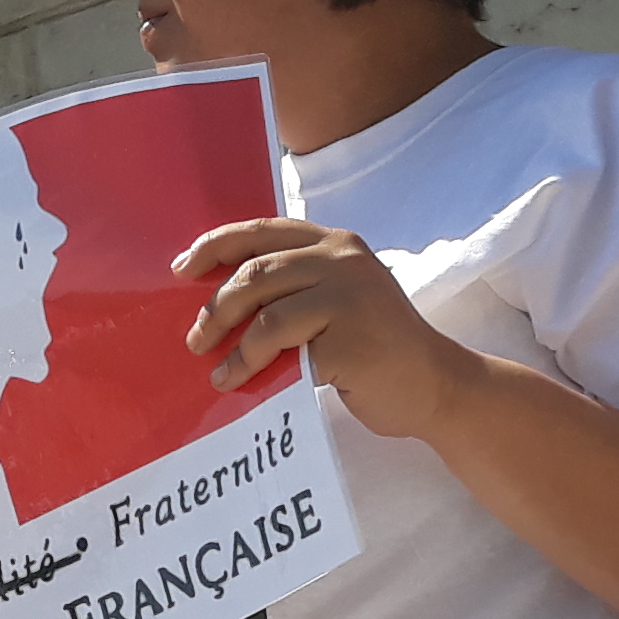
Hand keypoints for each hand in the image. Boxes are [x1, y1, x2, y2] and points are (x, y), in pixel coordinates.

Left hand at [175, 217, 466, 440]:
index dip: (216, 245)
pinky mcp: (349, 337)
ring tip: (217, 371)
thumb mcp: (338, 301)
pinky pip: (284, 351)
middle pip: (255, 272)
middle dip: (216, 306)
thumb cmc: (377, 350)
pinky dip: (253, 369)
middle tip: (196, 339)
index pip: (262, 231)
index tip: (182, 268)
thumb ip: (295, 289)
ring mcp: (349, 296)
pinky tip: (240, 384)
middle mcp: (342, 259)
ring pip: (265, 313)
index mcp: (335, 243)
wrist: (436, 387)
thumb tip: (220, 302)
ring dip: (232, 345)